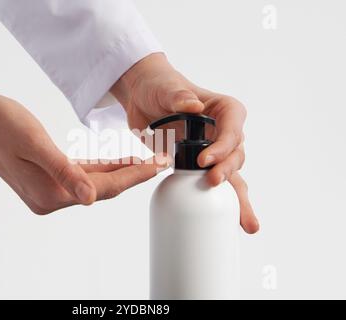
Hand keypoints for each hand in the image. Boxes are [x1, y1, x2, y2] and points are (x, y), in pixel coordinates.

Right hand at [0, 88, 169, 214]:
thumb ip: (65, 172)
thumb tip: (90, 198)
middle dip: (132, 175)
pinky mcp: (46, 178)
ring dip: (118, 172)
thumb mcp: (36, 144)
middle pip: (102, 188)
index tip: (158, 165)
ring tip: (144, 160)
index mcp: (50, 192)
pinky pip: (81, 176)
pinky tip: (115, 161)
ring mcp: (48, 190)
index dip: (134, 176)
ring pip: (94, 182)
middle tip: (159, 161)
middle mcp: (50, 197)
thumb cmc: (2, 125)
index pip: (103, 188)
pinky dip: (100, 169)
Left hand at [111, 53, 258, 233]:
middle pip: (235, 154)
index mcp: (224, 109)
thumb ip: (179, 96)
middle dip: (228, 171)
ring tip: (245, 222)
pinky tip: (232, 221)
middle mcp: (224, 131)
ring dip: (238, 197)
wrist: (144, 97)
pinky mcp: (200, 163)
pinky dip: (222, 201)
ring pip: (231, 174)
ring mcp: (214, 149)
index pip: (232, 128)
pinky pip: (214, 181)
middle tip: (212, 182)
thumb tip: (194, 107)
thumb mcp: (166, 87)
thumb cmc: (159, 86)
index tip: (203, 160)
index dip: (222, 146)